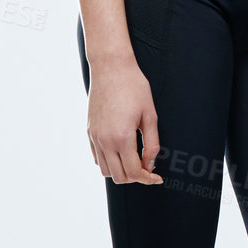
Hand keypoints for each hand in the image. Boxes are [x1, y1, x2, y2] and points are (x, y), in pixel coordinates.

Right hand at [87, 63, 161, 184]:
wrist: (110, 68)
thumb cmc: (134, 87)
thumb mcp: (150, 115)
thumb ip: (151, 144)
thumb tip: (150, 165)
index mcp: (122, 137)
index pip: (134, 172)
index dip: (148, 179)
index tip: (157, 177)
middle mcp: (104, 141)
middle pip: (118, 176)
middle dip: (135, 178)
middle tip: (148, 169)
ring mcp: (94, 137)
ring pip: (105, 170)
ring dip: (120, 171)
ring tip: (135, 161)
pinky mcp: (89, 131)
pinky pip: (97, 157)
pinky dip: (109, 162)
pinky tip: (122, 153)